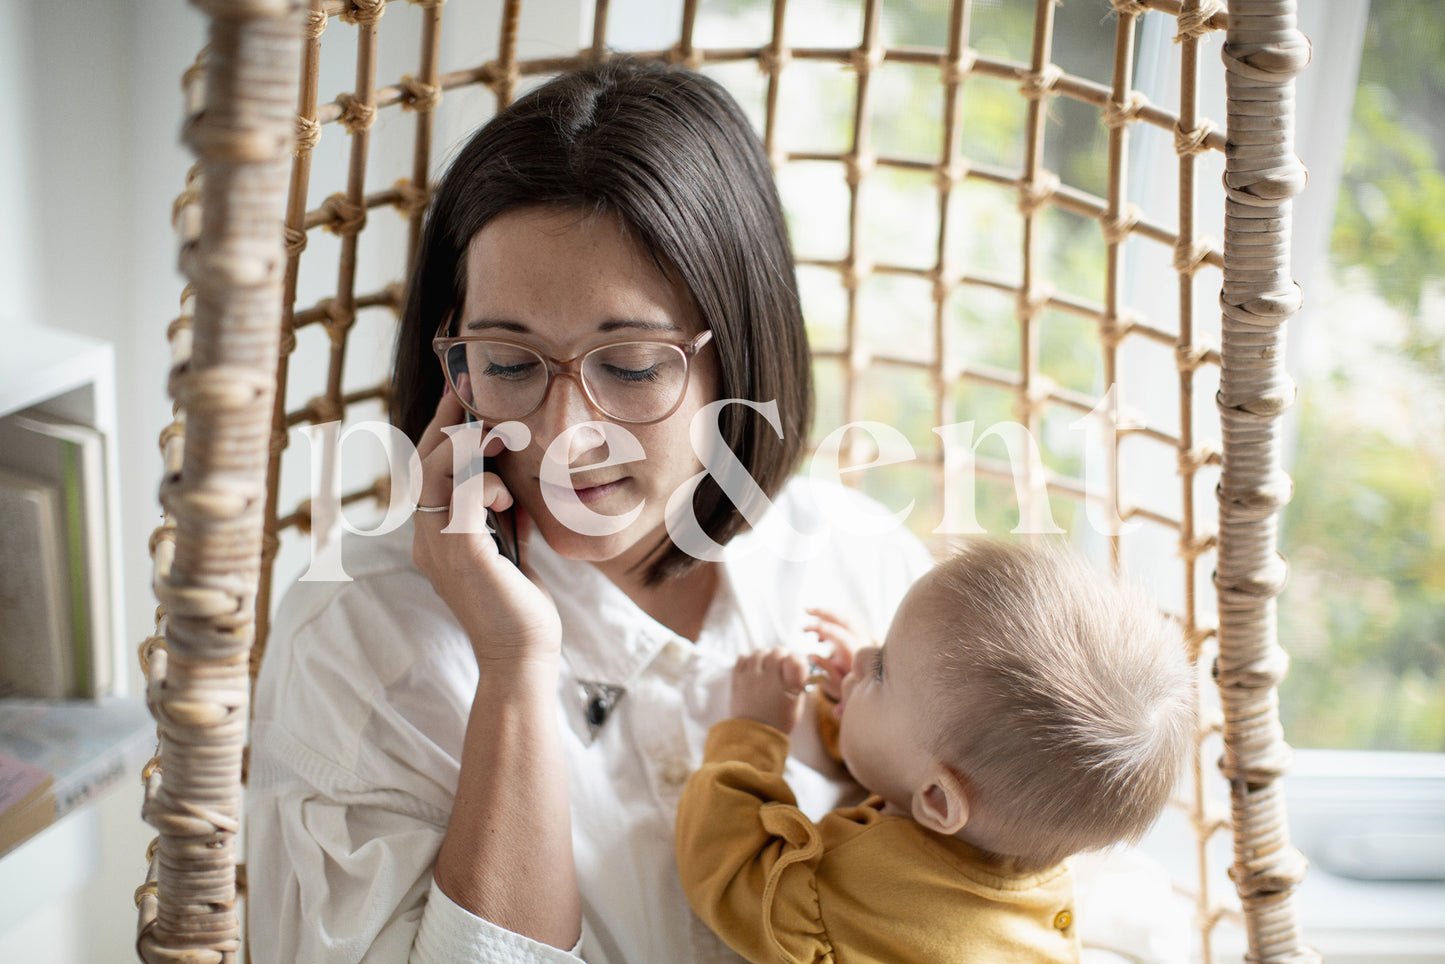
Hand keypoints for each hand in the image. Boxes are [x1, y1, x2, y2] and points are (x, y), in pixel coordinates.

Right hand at [412, 388, 560, 663]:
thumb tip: (511, 484)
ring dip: (465, 446)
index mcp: (434, 536)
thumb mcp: (509, 548)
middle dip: (447, 421)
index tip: (462, 396)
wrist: (522, 655)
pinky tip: (507, 493)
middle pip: (422, 463)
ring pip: (434, 474)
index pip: (428, 471)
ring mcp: (437, 547)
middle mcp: (425, 539)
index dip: (442, 431)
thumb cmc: (519, 605)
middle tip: (469, 388)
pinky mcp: (462, 554)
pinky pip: (462, 498)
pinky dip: (484, 483)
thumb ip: (501, 516)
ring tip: (497, 432)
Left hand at [730, 649, 809, 733]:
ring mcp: (750, 677)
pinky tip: (754, 668)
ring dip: (766, 655)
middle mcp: (767, 678)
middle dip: (783, 655)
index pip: (795, 659)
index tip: (797, 663)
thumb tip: (800, 667)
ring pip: (759, 652)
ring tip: (768, 665)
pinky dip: (750, 659)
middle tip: (783, 663)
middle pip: (777, 652)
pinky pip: (743, 657)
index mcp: (785, 686)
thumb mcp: (797, 706)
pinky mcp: (737, 679)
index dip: (798, 658)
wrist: (753, 736)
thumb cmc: (778, 722)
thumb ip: (798, 685)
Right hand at [804, 607, 867, 702]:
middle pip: (845, 620)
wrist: (867, 685)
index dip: (821, 629)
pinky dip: (834, 618)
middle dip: (824, 612)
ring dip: (828, 612)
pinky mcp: (861, 633)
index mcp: (855, 654)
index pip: (839, 635)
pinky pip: (848, 619)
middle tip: (806, 610)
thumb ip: (824, 667)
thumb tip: (811, 656)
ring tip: (811, 612)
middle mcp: (861, 642)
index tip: (805, 628)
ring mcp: (863, 636)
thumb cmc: (848, 683)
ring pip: (846, 617)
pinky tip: (821, 628)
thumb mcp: (835, 681)